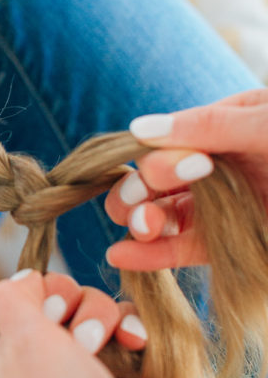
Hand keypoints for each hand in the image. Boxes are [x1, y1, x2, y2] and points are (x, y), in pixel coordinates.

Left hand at [0, 270, 185, 377]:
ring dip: (116, 320)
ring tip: (124, 344)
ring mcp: (88, 377)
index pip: (32, 293)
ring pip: (106, 317)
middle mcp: (48, 364)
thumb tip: (24, 278)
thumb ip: (11, 300)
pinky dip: (139, 337)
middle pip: (73, 299)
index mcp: (14, 355)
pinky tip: (141, 348)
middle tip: (87, 343)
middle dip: (88, 308)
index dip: (51, 292)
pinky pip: (132, 342)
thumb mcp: (22, 344)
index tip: (56, 316)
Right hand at [105, 89, 267, 270]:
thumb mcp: (265, 123)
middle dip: (141, 192)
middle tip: (144, 208)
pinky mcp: (234, 247)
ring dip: (142, 222)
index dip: (160, 159)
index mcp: (222, 128)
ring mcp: (225, 209)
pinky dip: (154, 254)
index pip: (167, 142)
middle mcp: (216, 168)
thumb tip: (139, 130)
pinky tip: (124, 255)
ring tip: (138, 229)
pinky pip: (186, 250)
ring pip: (166, 217)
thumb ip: (207, 127)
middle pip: (158, 181)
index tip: (188, 170)